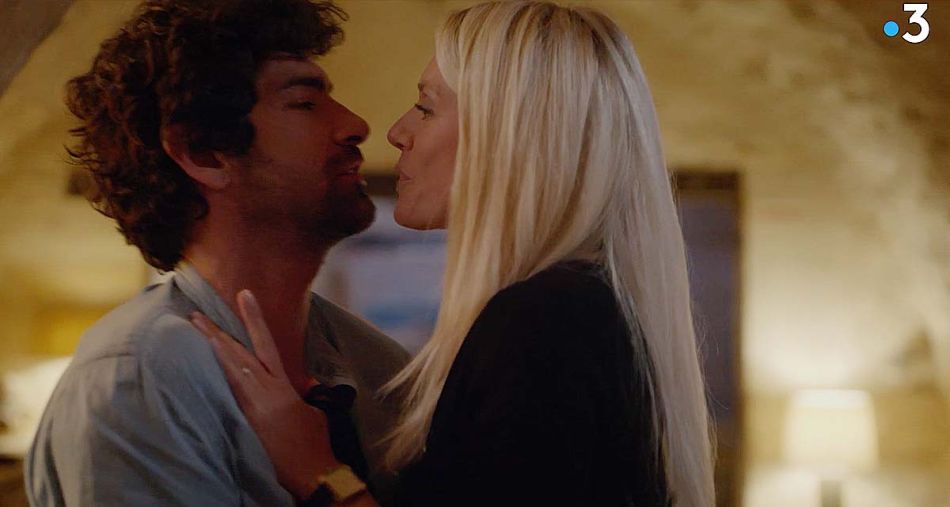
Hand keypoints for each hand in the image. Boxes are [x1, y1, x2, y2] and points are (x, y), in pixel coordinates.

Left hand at [190, 290, 339, 498]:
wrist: (313, 472)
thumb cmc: (315, 442)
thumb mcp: (312, 410)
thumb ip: (302, 392)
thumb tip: (301, 383)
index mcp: (284, 384)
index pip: (266, 342)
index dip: (254, 317)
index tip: (244, 295)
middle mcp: (266, 390)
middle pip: (237, 353)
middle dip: (216, 332)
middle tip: (195, 315)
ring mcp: (253, 406)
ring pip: (228, 369)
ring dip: (211, 349)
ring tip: (194, 331)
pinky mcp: (245, 423)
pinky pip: (226, 394)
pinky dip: (214, 378)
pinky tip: (201, 367)